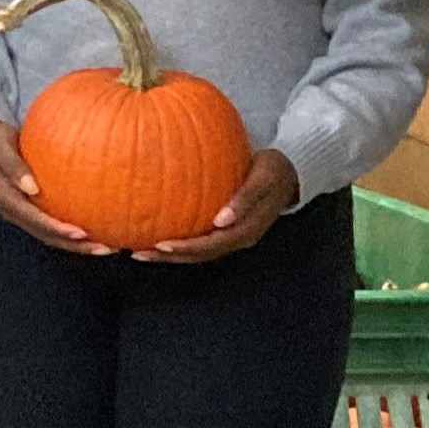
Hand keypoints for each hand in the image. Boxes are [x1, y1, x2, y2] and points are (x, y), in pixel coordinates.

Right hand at [0, 117, 109, 255]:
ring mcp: (22, 213)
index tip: (80, 233)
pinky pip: (53, 225)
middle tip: (103, 247)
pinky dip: (73, 232)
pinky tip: (95, 229)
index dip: (57, 229)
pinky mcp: (31, 210)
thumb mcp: (0, 147)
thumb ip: (13, 166)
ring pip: (51, 235)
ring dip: (77, 244)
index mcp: (6, 199)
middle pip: (46, 235)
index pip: (34, 220)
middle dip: (74, 245)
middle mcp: (14, 212)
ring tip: (106, 246)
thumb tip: (32, 187)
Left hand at [137, 149, 298, 262]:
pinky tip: (155, 232)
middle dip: (170, 256)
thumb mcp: (264, 180)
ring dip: (170, 253)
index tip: (161, 246)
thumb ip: (245, 199)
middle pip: (200, 255)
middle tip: (138, 253)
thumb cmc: (275, 170)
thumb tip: (221, 220)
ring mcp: (231, 235)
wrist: (290, 171)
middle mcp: (237, 238)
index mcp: (247, 231)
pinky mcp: (226, 228)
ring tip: (139, 250)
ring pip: (198, 251)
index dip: (187, 249)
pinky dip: (179, 240)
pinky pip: (200, 238)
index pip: (212, 246)